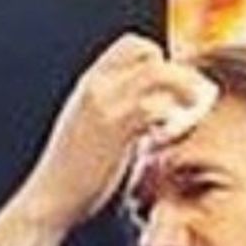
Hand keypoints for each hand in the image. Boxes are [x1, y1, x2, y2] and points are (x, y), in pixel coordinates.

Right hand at [24, 34, 216, 230]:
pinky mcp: (115, 128)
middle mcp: (97, 85)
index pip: (133, 46)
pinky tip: (171, 136)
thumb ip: (120, 118)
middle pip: (150, 54)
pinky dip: (172, 117)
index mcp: (90, 83)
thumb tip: (151, 119)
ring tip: (196, 110)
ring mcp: (106, 104)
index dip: (160, 61)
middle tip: (196, 96)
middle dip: (178, 73)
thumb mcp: (93, 133)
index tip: (174, 86)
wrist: (50, 200)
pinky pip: (155, 107)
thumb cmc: (72, 176)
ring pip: (158, 74)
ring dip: (184, 89)